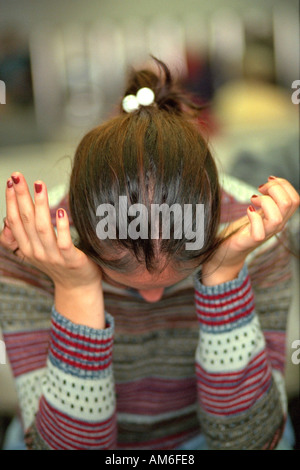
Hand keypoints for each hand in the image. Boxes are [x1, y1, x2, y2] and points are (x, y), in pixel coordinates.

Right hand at [1, 173, 104, 327]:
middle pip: (25, 220)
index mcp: (27, 248)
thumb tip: (9, 218)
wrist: (78, 287)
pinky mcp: (70, 260)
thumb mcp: (36, 251)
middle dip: (21, 196)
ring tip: (39, 185)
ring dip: (39, 205)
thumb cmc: (60, 264)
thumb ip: (25, 236)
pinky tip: (60, 211)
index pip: (14, 221)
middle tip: (18, 176)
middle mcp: (36, 252)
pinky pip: (64, 243)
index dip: (11, 200)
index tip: (11, 181)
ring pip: (42, 228)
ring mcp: (53, 257)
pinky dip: (61, 227)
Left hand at [202, 177, 299, 284]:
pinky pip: (259, 232)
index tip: (267, 182)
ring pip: (278, 217)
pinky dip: (253, 217)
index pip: (295, 198)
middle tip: (259, 190)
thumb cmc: (242, 228)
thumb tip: (272, 181)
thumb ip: (268, 199)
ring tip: (253, 200)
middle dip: (274, 188)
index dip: (283, 184)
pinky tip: (248, 211)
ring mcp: (265, 234)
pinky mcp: (251, 241)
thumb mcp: (259, 210)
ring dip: (264, 202)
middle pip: (290, 203)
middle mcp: (276, 226)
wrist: (229, 250)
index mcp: (280, 216)